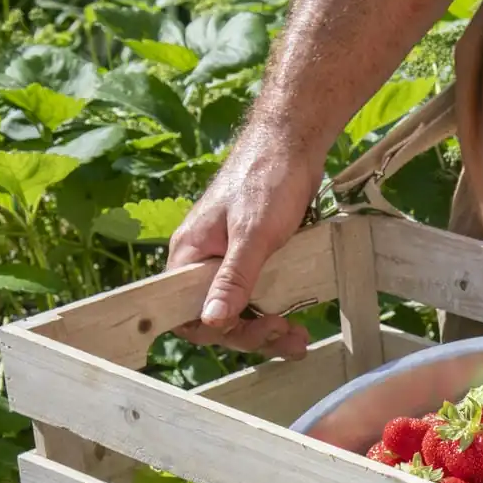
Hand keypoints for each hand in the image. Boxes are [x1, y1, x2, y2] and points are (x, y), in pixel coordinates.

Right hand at [167, 133, 322, 359]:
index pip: (184, 311)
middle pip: (216, 316)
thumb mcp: (252, 234)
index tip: (248, 330)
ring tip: (299, 338)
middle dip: (250, 333)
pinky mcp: (253, 258)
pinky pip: (257, 296)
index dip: (215, 329)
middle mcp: (204, 261)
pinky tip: (297, 323)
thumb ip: (232, 278)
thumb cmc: (267, 179)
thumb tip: (211, 319)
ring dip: (267, 329)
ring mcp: (229, 260)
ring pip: (240, 310)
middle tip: (287, 334)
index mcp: (189, 254)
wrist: (293, 144)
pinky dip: (276, 311)